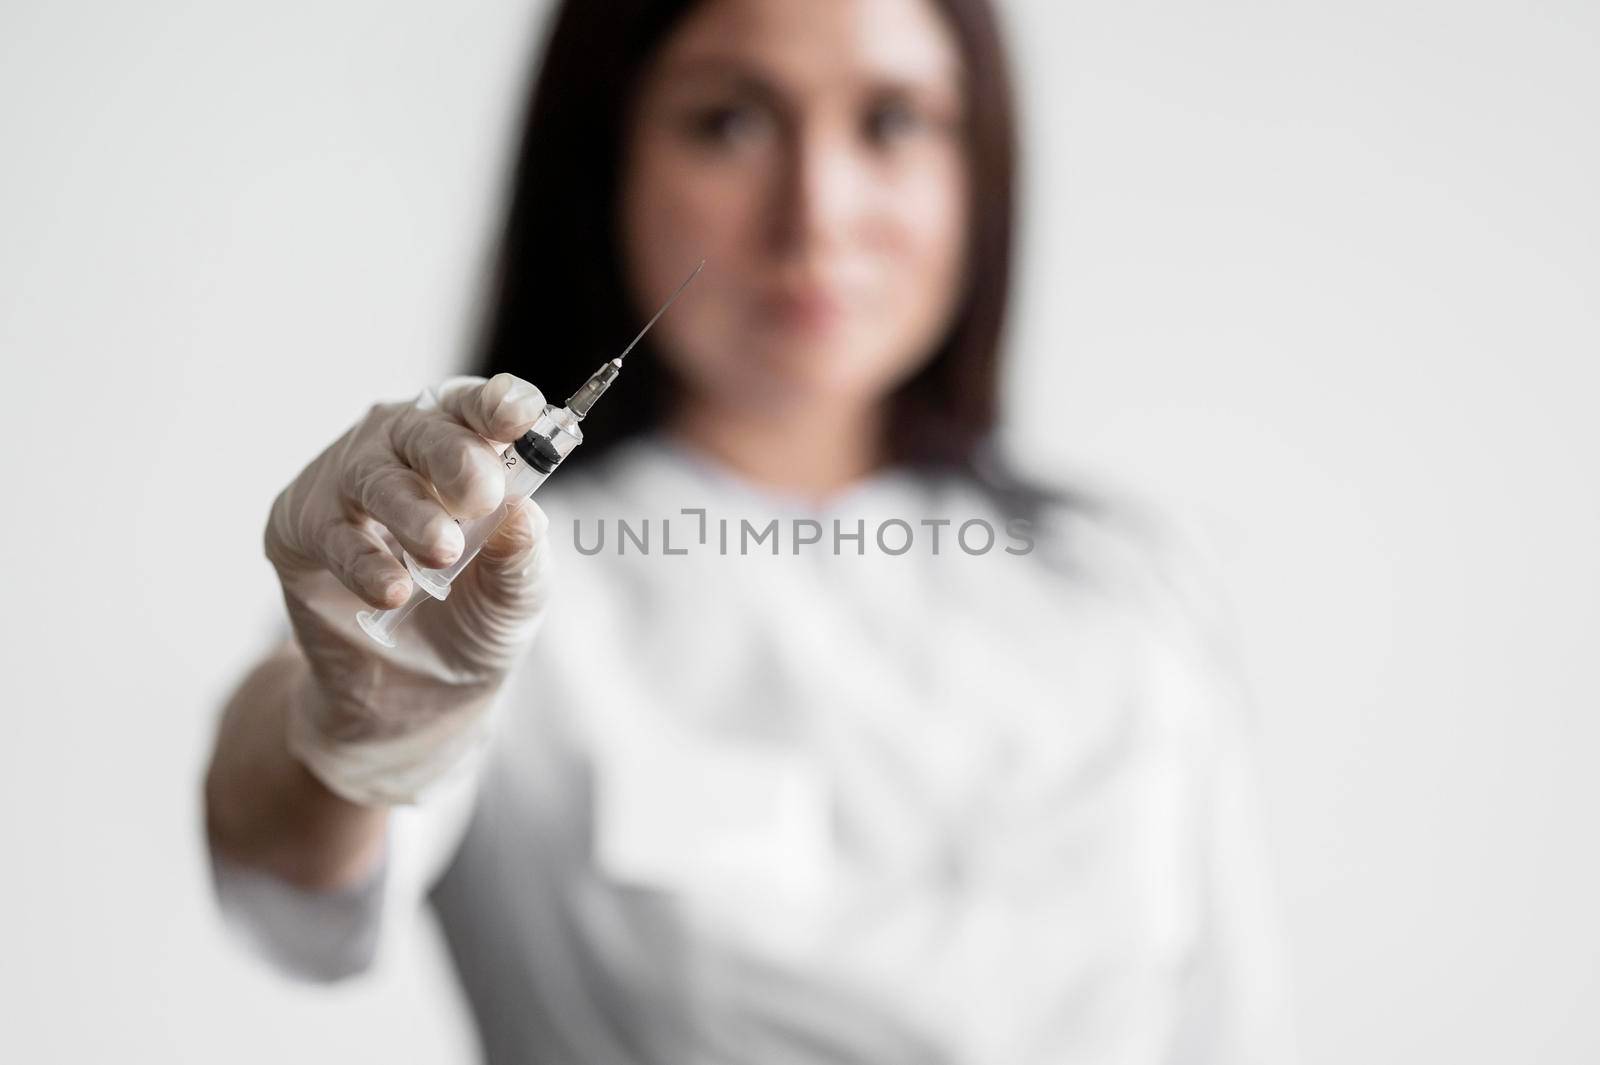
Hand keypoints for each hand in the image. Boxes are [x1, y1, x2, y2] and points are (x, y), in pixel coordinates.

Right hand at [264, 373, 553, 803]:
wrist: (419, 694)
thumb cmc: (475, 618)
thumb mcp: (518, 594)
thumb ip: (523, 554)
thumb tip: (526, 514)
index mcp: (463, 445)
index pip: (478, 407)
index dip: (498, 404)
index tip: (520, 415)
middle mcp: (399, 449)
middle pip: (422, 431)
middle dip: (455, 457)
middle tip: (482, 494)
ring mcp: (345, 483)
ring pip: (374, 479)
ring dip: (411, 514)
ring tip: (442, 553)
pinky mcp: (299, 526)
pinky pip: (330, 534)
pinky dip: (365, 562)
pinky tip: (394, 590)